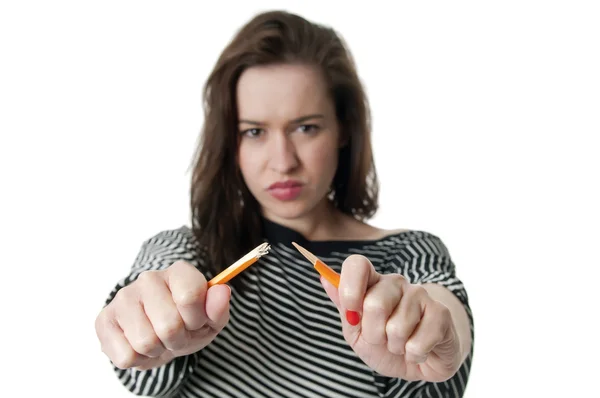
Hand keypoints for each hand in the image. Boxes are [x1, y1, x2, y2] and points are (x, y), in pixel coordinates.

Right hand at [95, 260, 230, 369]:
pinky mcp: (104, 319)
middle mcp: (149, 278)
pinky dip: (138, 360)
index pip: (189, 296)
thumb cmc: (187, 323)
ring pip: (145, 342)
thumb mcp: (210, 320)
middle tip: (176, 335)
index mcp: (179, 272)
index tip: (196, 321)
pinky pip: (126, 356)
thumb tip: (222, 291)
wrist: (159, 334)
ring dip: (157, 350)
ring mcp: (123, 297)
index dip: (197, 319)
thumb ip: (219, 308)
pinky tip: (140, 345)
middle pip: (168, 325)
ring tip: (159, 339)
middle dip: (177, 340)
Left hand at [321, 255, 461, 381]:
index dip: (350, 288)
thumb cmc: (384, 344)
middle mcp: (397, 283)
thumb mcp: (356, 332)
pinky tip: (418, 350)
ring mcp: (421, 295)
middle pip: (374, 303)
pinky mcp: (441, 313)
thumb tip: (325, 278)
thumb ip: (343, 307)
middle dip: (373, 333)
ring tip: (401, 344)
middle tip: (381, 339)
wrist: (419, 361)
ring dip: (395, 346)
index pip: (357, 264)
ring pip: (397, 327)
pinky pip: (418, 342)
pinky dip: (413, 355)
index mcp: (373, 283)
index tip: (351, 314)